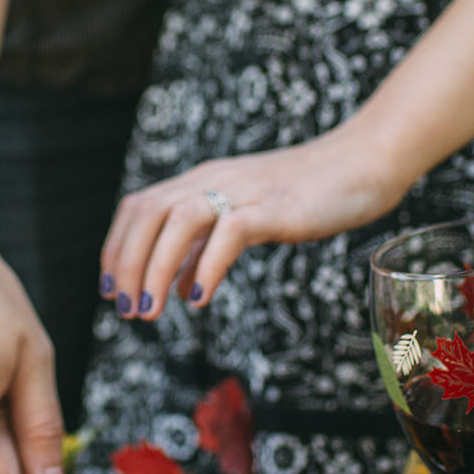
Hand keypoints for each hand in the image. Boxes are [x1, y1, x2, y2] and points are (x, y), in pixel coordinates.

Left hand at [100, 118, 404, 320]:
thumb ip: (208, 246)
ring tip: (150, 310)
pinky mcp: (276, 207)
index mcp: (202, 180)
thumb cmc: (308, 194)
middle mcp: (214, 180)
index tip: (111, 289)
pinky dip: (207, 264)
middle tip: (126, 310)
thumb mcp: (247, 218)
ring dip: (155, 268)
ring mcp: (244, 191)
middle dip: (126, 264)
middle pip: (148, 213)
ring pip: (178, 220)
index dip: (116, 248)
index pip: (139, 207)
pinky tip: (199, 297)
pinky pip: (229, 232)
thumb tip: (180, 287)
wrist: (363, 163)